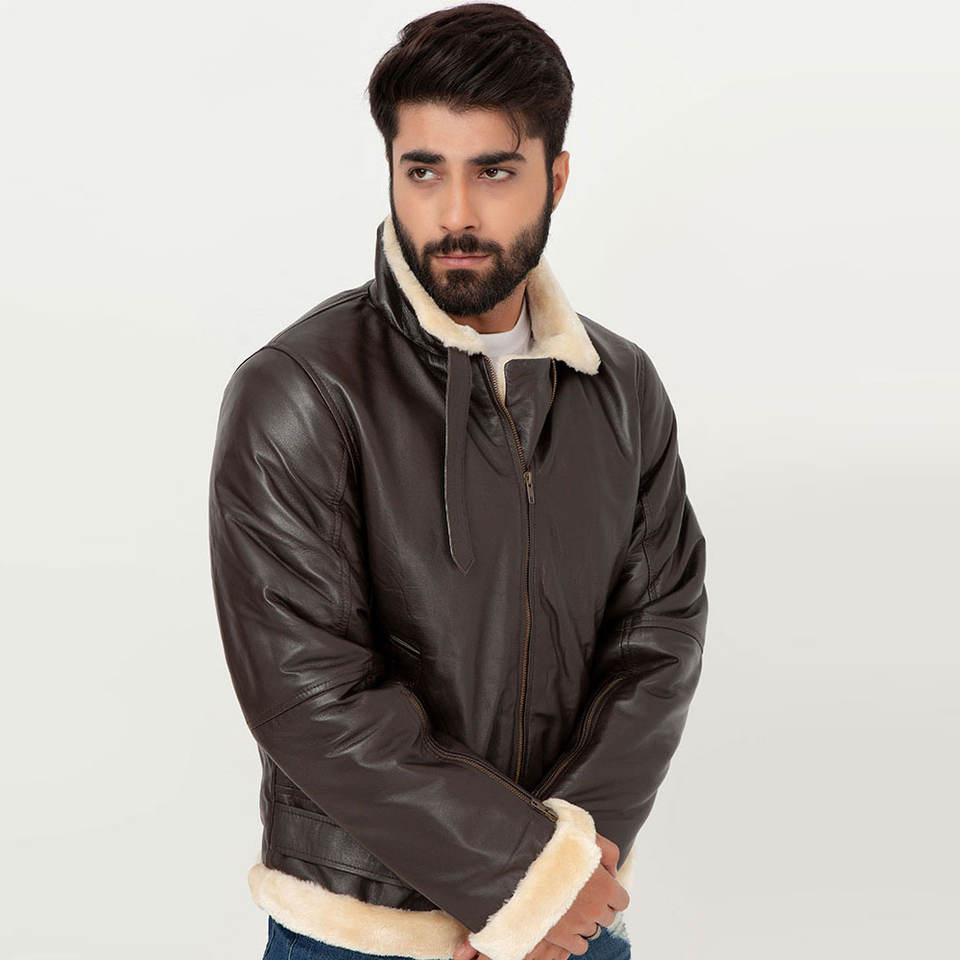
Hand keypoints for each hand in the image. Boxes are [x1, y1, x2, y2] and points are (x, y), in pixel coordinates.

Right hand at [452, 833, 625, 959]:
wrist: (523, 857)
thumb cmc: (555, 843)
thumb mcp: (589, 836)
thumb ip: (609, 854)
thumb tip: (613, 873)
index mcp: (606, 887)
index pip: (621, 901)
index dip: (610, 893)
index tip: (599, 886)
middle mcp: (596, 909)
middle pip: (607, 917)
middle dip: (597, 906)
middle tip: (580, 894)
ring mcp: (578, 925)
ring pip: (592, 931)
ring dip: (584, 920)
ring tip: (568, 905)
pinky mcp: (561, 936)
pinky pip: (579, 947)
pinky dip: (574, 937)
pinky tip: (564, 922)